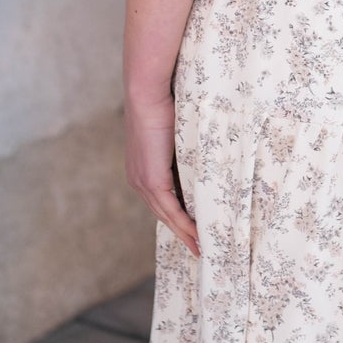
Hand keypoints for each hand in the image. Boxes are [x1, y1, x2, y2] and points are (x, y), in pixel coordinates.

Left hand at [124, 87, 199, 256]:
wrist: (148, 93)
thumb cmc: (165, 104)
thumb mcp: (176, 134)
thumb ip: (184, 151)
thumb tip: (205, 158)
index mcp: (141, 170)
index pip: (161, 201)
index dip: (177, 218)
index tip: (194, 232)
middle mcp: (137, 180)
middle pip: (163, 214)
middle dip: (182, 233)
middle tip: (200, 249)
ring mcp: (142, 182)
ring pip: (167, 216)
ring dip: (185, 234)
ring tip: (203, 248)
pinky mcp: (151, 180)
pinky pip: (170, 210)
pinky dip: (184, 225)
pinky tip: (198, 236)